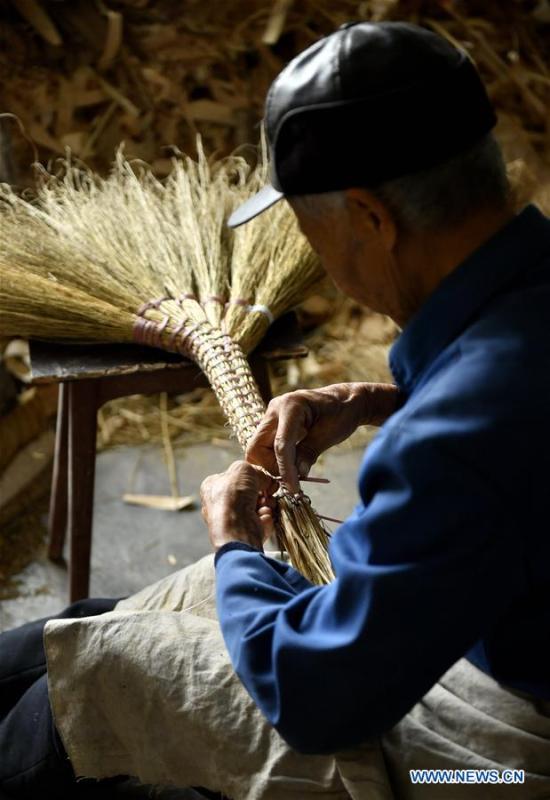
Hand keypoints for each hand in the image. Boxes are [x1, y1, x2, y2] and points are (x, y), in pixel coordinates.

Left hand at [200, 461, 278, 551]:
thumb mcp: (243, 469)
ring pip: (258, 505)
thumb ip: (254, 469)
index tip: (261, 478)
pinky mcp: (244, 532)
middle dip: (261, 491)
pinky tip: (263, 517)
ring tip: (265, 505)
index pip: (234, 477)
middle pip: (249, 491)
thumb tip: (264, 480)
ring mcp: (232, 520)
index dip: (250, 476)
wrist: (237, 528)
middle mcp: (219, 504)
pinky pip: (261, 520)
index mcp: (212, 487)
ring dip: (266, 503)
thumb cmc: (233, 496)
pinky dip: (266, 517)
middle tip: (266, 492)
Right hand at [245, 382, 399, 492]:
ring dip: (272, 465)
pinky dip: (276, 460)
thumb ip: (310, 452)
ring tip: (294, 472)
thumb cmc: (342, 413)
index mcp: (291, 406)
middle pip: (257, 447)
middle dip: (271, 467)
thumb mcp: (329, 434)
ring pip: (258, 449)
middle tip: (291, 479)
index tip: (293, 488)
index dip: (285, 469)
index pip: (281, 444)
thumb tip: (297, 474)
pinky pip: (266, 447)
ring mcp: (272, 416)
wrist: (345, 401)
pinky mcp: (273, 425)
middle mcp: (275, 409)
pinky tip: (292, 465)